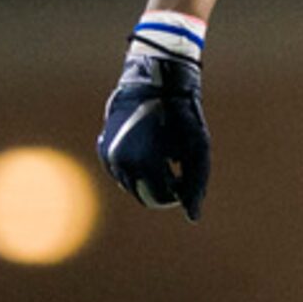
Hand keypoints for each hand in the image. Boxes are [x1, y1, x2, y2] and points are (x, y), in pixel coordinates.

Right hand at [100, 46, 209, 219]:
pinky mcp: (104, 149)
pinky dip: (136, 167)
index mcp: (144, 163)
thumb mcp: (198, 149)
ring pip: (131, 185)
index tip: (186, 178)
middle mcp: (121, 163)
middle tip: (177, 167)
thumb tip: (193, 218)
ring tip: (164, 154)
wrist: (154, 84)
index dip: (178, 195)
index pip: (161, 198)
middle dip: (162, 188)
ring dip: (149, 177)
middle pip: (143, 195)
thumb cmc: (181, 117)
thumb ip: (196, 184)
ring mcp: (109, 156)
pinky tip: (148, 148)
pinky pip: (121, 171)